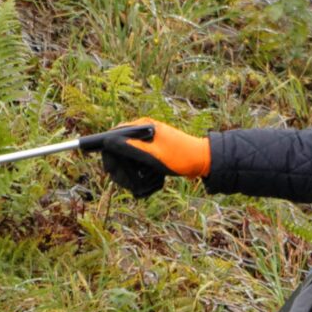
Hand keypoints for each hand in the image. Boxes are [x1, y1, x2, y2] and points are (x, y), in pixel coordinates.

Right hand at [89, 118, 209, 198]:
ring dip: (134, 176)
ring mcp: (148, 143)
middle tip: (132, 184)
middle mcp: (143, 132)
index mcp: (142, 127)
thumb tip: (107, 141)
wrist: (203, 162)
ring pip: (129, 161)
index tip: (110, 169)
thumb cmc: (180, 157)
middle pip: (119, 151)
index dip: (107, 153)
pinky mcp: (152, 154)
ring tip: (149, 182)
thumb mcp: (154, 155)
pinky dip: (143, 176)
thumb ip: (131, 148)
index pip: (113, 136)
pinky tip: (154, 181)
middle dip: (123, 170)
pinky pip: (139, 166)